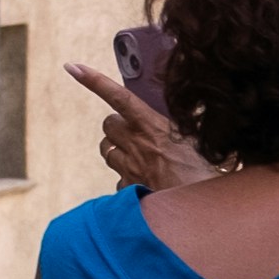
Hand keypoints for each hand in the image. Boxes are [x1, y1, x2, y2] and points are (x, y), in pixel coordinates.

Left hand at [68, 57, 194, 194]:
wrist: (201, 211)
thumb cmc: (206, 175)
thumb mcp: (199, 141)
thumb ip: (182, 128)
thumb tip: (183, 121)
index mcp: (153, 127)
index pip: (118, 98)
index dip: (93, 81)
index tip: (73, 67)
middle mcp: (136, 145)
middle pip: (108, 125)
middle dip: (118, 126)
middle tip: (136, 131)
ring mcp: (129, 168)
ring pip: (108, 150)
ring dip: (118, 148)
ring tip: (139, 154)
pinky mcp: (128, 189)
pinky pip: (118, 178)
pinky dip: (127, 177)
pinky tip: (146, 181)